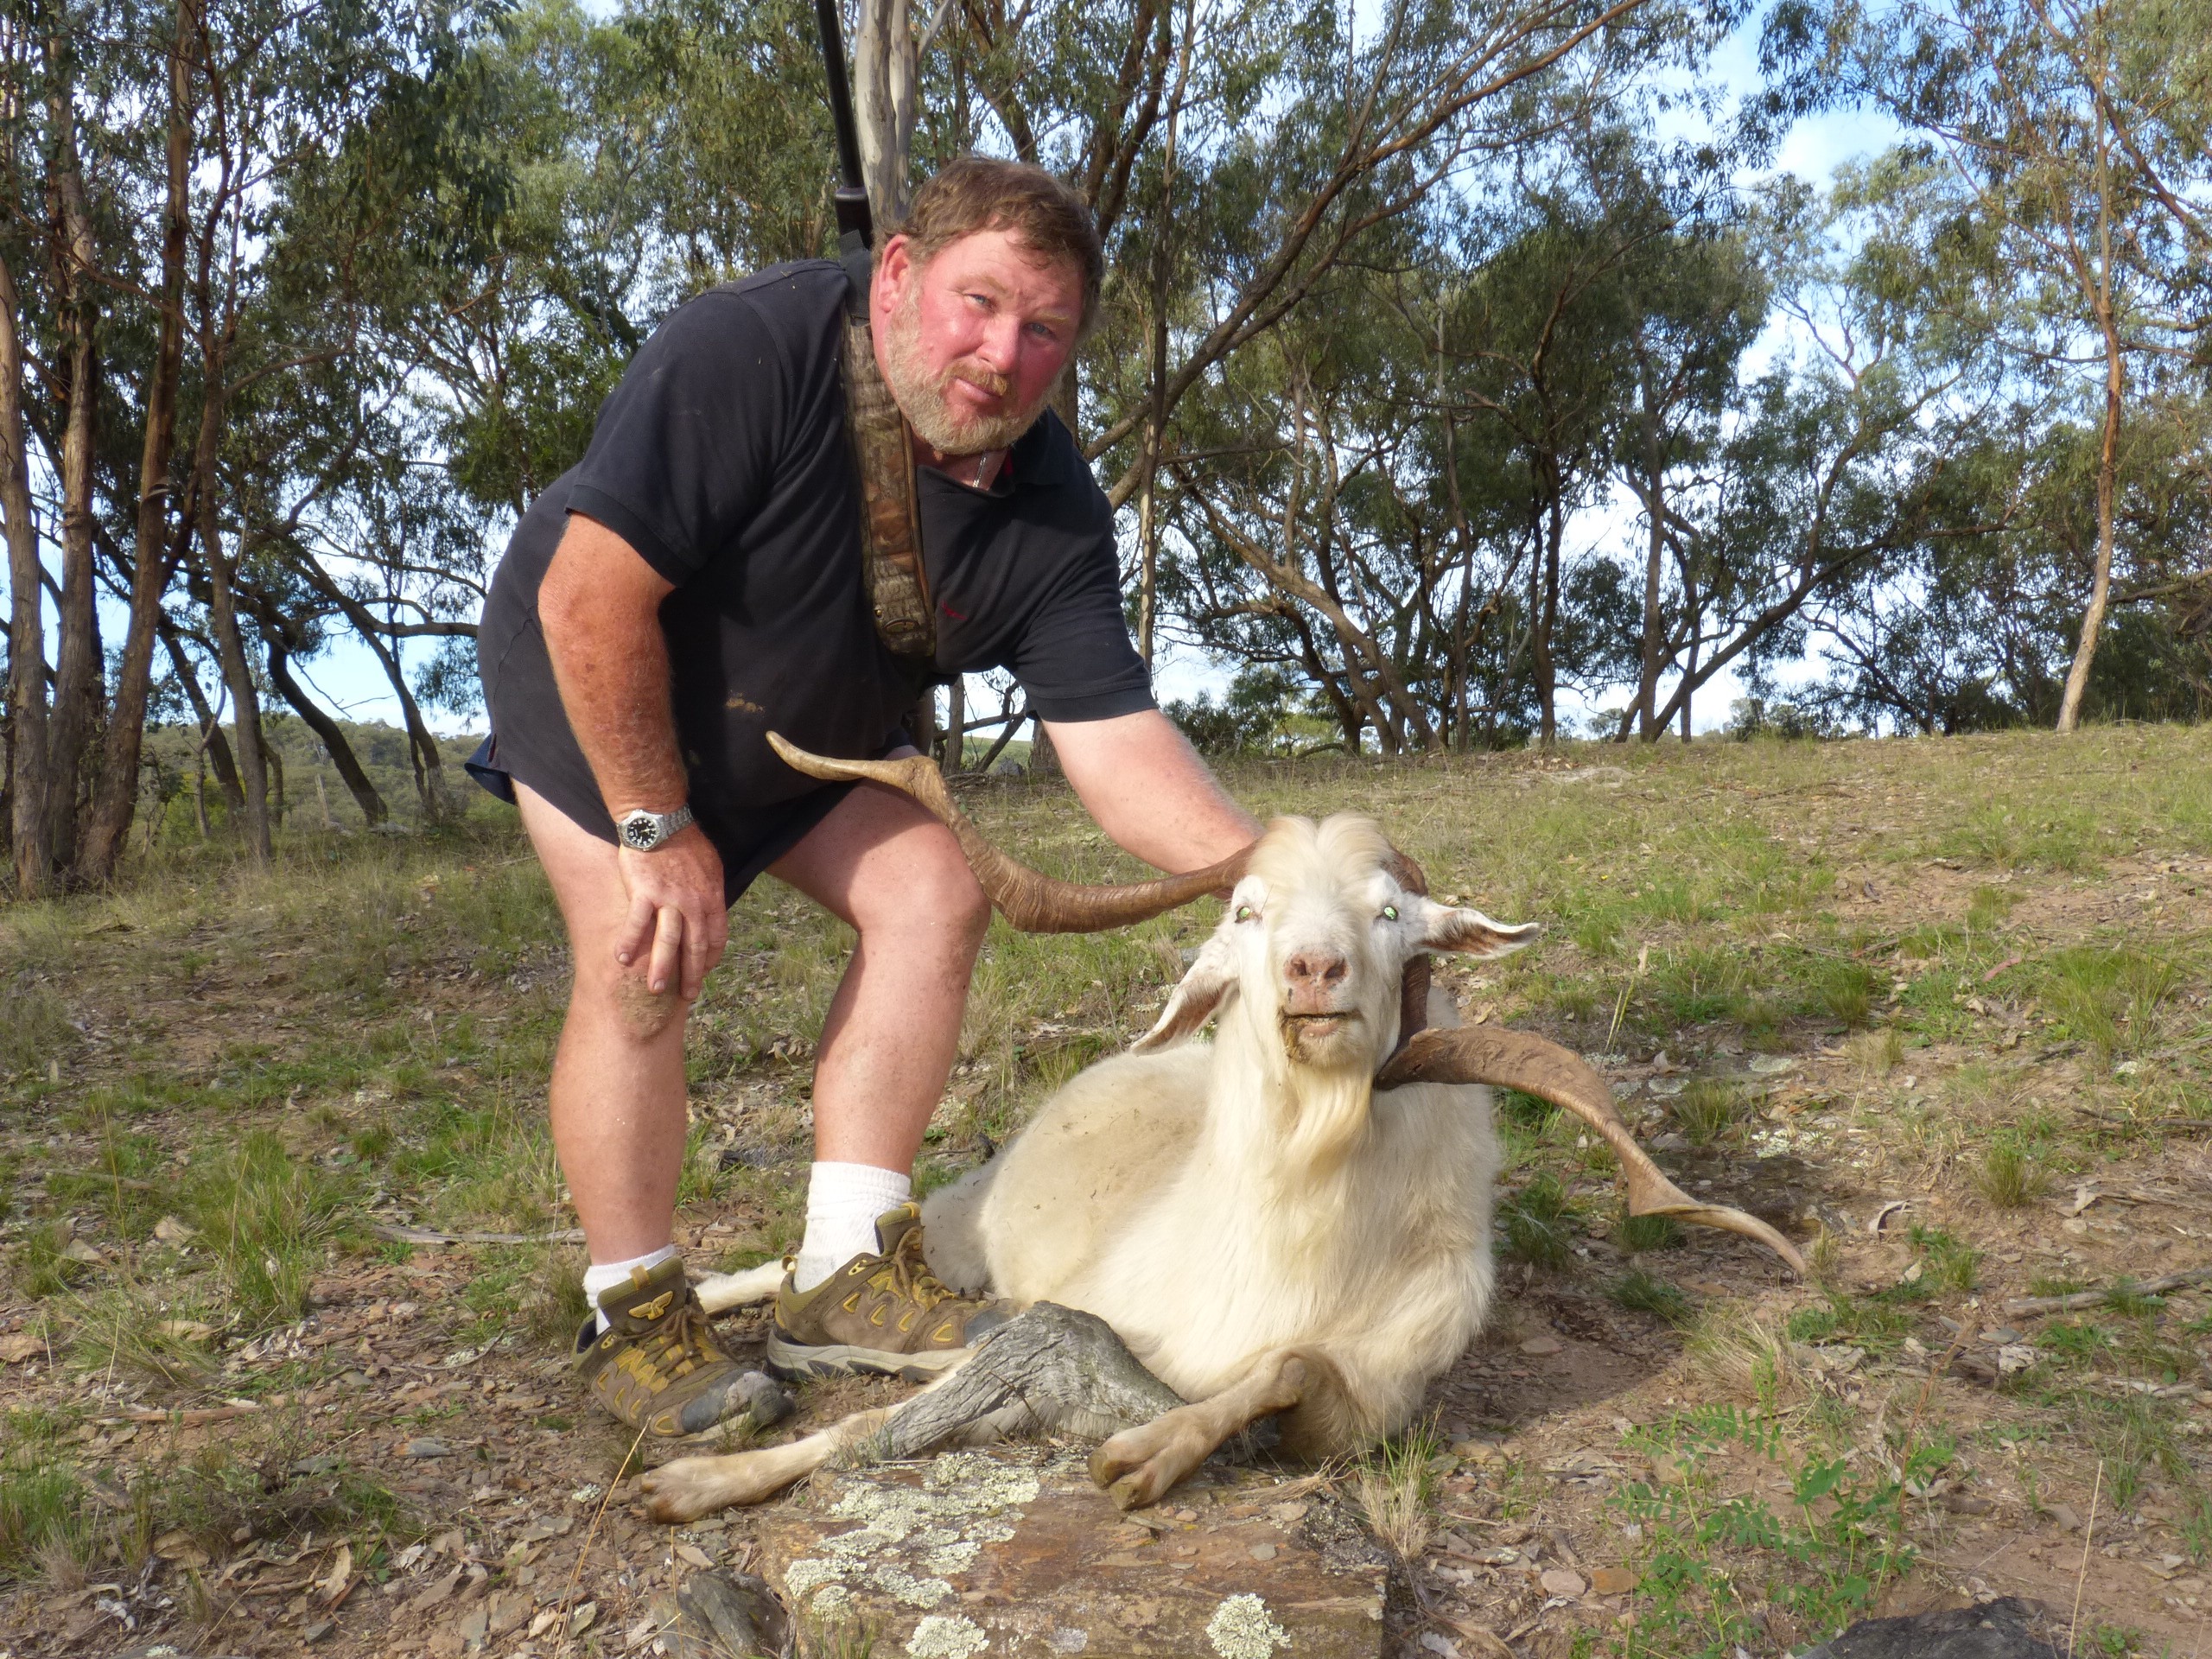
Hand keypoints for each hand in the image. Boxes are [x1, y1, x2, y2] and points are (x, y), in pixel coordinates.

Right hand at [613, 825, 727, 1000]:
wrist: (662, 821)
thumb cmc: (687, 842)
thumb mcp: (712, 867)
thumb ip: (711, 892)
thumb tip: (712, 909)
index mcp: (711, 899)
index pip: (716, 938)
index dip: (710, 959)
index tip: (704, 972)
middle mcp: (693, 904)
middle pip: (694, 947)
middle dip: (691, 975)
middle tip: (686, 996)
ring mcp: (669, 900)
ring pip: (668, 942)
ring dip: (661, 969)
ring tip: (655, 990)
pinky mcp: (644, 893)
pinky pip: (636, 924)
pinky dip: (629, 943)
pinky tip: (622, 960)